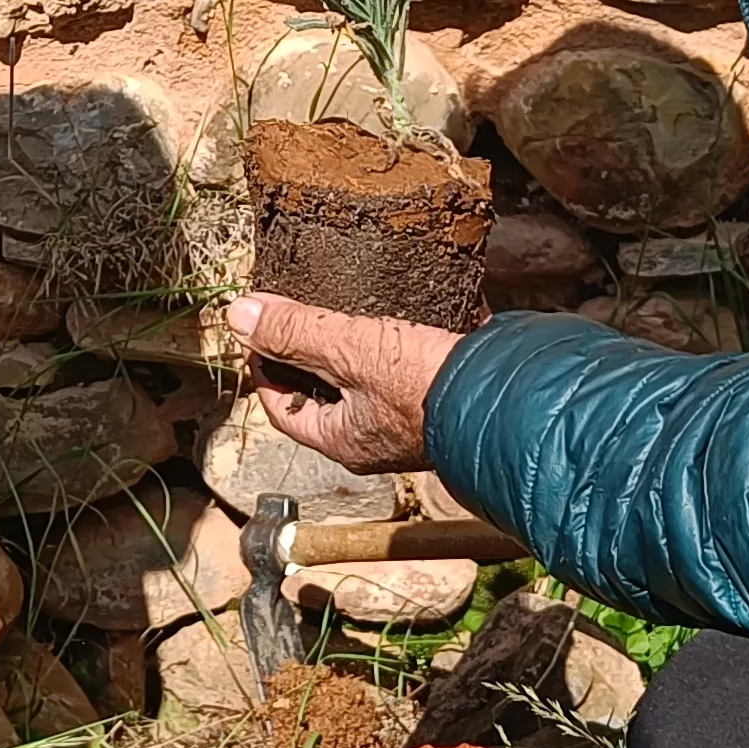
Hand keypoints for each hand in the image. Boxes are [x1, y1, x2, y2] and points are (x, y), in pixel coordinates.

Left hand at [227, 294, 457, 474]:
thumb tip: (237, 315)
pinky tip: (397, 314)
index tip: (259, 327)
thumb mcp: (350, 350)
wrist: (511, 397)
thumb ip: (295, 332)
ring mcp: (408, 423)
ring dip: (351, 346)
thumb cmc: (427, 385)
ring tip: (344, 307)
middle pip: (320, 395)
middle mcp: (372, 440)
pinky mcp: (439, 398)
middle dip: (307, 353)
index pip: (279, 406)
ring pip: (363, 381)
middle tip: (298, 312)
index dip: (263, 365)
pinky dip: (392, 343)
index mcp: (341, 440)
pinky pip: (402, 371)